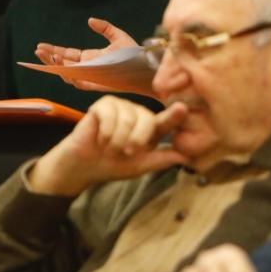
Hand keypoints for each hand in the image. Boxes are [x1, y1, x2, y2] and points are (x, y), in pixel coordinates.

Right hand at [29, 96, 189, 196]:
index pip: (166, 120)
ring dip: (118, 140)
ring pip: (128, 119)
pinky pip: (110, 115)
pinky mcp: (104, 104)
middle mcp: (139, 114)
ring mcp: (122, 106)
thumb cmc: (113, 164)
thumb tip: (187, 157)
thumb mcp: (140, 166)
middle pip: (147, 119)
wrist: (83, 166)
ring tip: (110, 148)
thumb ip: (161, 159)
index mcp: (151, 128)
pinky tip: (100, 139)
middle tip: (127, 152)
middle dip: (137, 139)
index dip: (174, 115)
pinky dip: (106, 132)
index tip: (183, 108)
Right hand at [35, 17, 150, 95]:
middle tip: (38, 51)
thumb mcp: (118, 36)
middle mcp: (88, 68)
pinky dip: (67, 75)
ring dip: (55, 66)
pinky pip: (77, 82)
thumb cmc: (135, 54)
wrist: (146, 67)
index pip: (67, 54)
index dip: (54, 50)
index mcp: (90, 57)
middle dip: (49, 58)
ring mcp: (90, 77)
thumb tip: (89, 20)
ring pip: (66, 74)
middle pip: (63, 64)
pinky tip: (61, 65)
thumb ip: (104, 28)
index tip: (41, 45)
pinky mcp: (95, 84)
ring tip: (48, 56)